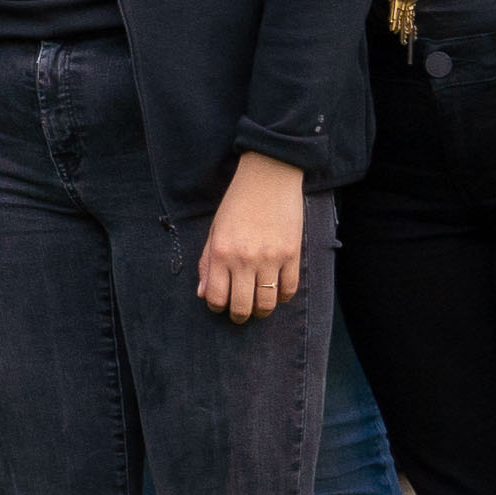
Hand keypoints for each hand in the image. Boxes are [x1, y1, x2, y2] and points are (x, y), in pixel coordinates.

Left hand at [195, 148, 309, 322]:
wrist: (268, 178)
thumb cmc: (237, 203)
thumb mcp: (215, 230)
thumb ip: (207, 263)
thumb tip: (203, 294)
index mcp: (220, 253)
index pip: (216, 297)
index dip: (217, 307)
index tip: (220, 305)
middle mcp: (244, 260)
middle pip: (242, 306)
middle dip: (239, 316)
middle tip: (240, 314)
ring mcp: (270, 259)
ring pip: (266, 303)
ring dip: (262, 311)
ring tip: (259, 308)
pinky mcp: (292, 255)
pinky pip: (289, 289)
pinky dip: (282, 297)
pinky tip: (276, 293)